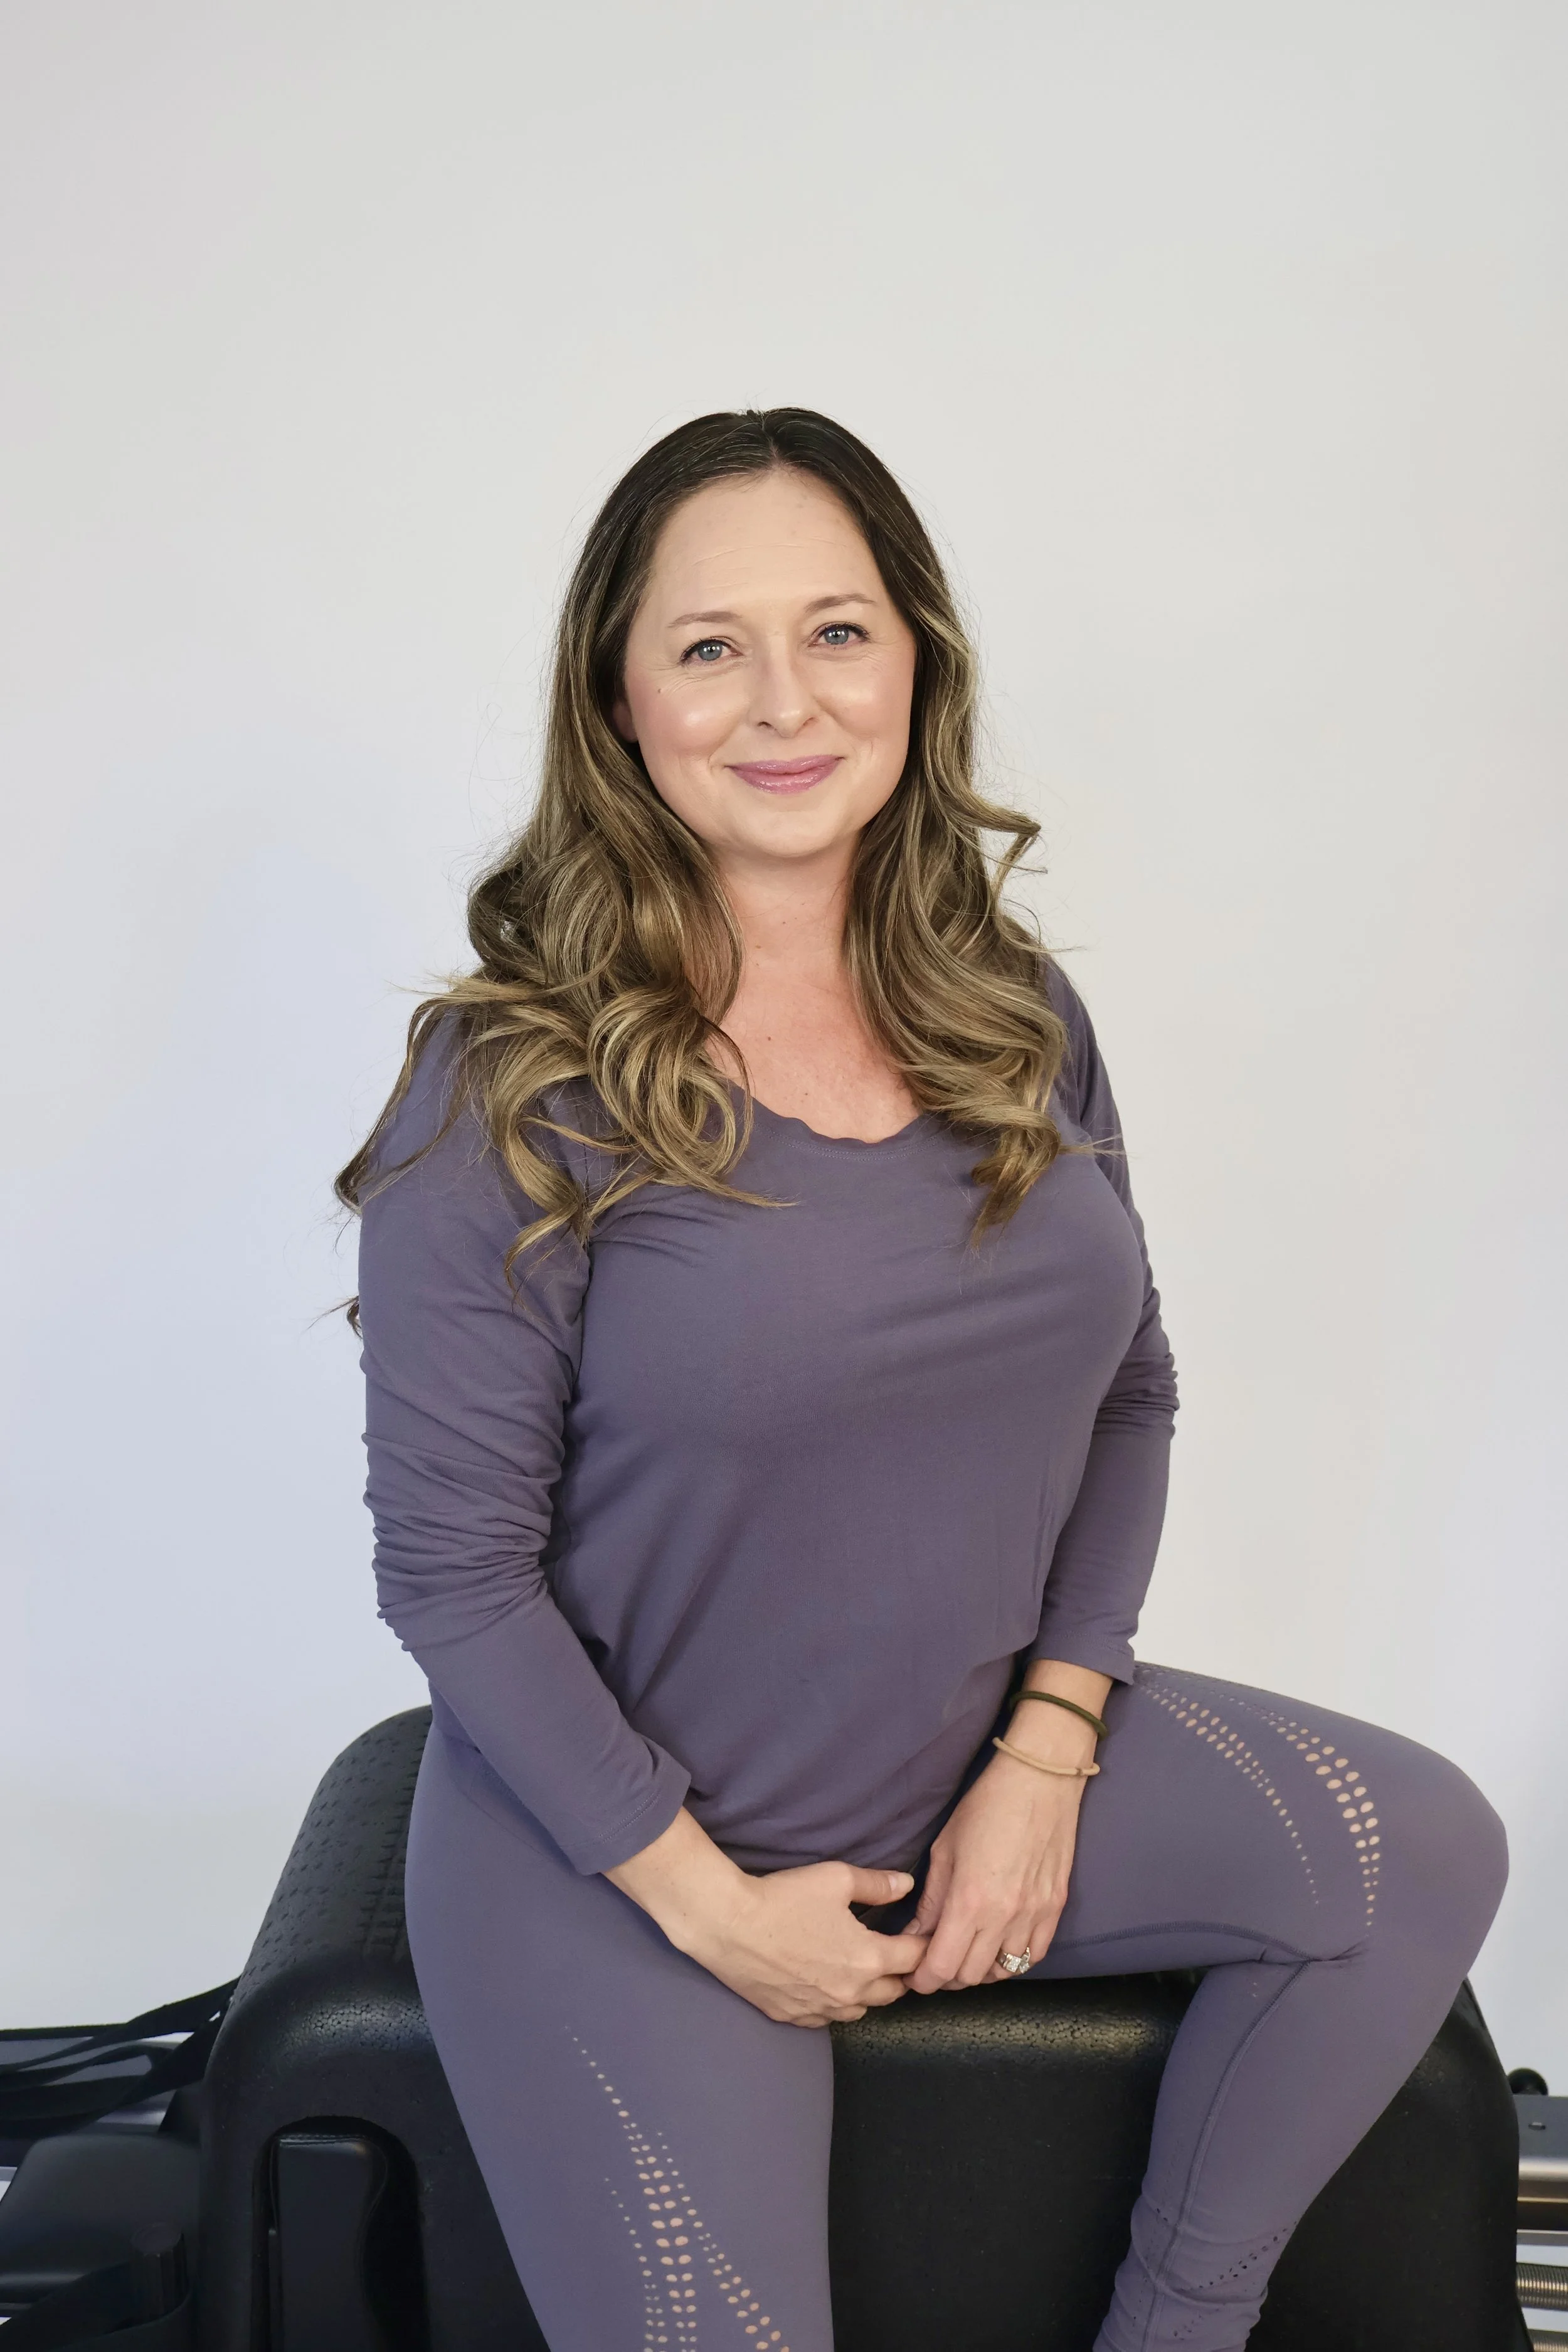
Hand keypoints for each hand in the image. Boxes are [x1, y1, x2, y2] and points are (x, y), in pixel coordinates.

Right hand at [606, 1808, 928, 2026]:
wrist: (729, 1925)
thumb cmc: (785, 1897)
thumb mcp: (837, 1878)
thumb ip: (879, 1884)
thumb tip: (908, 1885)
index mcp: (869, 1958)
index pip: (915, 1959)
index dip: (925, 1946)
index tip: (928, 1938)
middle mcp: (851, 1992)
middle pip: (894, 1991)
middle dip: (902, 1974)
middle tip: (899, 1954)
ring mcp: (821, 2010)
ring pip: (861, 2010)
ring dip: (869, 1992)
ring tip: (863, 1970)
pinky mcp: (793, 2017)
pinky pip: (826, 2018)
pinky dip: (834, 2003)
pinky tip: (826, 1983)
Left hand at [904, 1750, 1086, 1994]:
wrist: (1039, 1780)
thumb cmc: (986, 1806)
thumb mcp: (944, 1849)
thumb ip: (931, 1900)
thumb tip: (915, 1935)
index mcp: (969, 1900)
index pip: (943, 1966)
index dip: (924, 1980)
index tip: (914, 1976)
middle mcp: (1003, 1916)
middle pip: (971, 1976)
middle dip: (948, 1975)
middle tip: (936, 1959)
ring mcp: (1034, 1915)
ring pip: (1004, 1972)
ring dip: (980, 1969)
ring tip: (967, 1952)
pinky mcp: (1056, 1909)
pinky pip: (1034, 1956)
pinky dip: (1013, 1960)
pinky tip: (999, 1945)